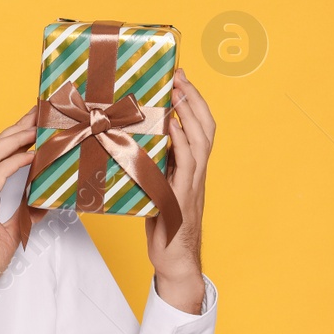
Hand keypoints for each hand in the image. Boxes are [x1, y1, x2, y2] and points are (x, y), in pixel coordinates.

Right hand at [0, 110, 44, 329]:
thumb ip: (24, 212)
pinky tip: (32, 154)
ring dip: (17, 137)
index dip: (13, 138)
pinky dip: (15, 160)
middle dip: (17, 127)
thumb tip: (43, 201)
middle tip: (39, 112)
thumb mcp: (11, 231)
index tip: (32, 124)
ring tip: (38, 125)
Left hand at [148, 68, 213, 310]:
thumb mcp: (153, 187)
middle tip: (179, 75)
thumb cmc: (161, 224)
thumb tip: (128, 143)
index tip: (179, 78)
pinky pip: (187, 164)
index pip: (198, 127)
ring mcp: (192, 182)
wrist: (173, 258)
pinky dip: (182, 142)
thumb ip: (150, 166)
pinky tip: (172, 127)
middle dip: (193, 98)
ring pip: (201, 140)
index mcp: (189, 167)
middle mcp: (196, 171)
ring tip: (177, 92)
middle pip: (205, 126)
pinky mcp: (183, 195)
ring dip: (190, 113)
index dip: (192, 102)